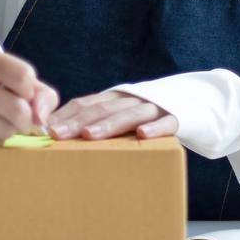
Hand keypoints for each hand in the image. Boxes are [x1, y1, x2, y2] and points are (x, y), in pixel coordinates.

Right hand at [0, 45, 59, 145]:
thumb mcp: (9, 74)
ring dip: (11, 128)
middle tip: (16, 112)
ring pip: (7, 130)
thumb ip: (39, 91)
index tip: (22, 91)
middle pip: (19, 109)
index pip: (24, 76)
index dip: (30, 90)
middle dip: (25, 117)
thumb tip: (42, 118)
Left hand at [47, 91, 177, 139]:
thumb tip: (58, 139)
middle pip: (101, 109)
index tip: (45, 129)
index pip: (85, 104)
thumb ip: (96, 124)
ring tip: (88, 135)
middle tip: (57, 135)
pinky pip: (166, 123)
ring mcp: (154, 108)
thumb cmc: (147, 119)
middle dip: (77, 121)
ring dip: (107, 125)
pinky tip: (142, 135)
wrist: (194, 104)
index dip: (65, 115)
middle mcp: (130, 100)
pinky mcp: (177, 118)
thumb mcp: (121, 117)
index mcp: (114, 99)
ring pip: (128, 115)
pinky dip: (155, 128)